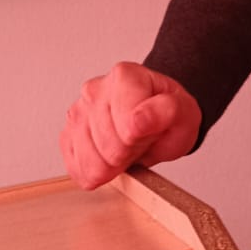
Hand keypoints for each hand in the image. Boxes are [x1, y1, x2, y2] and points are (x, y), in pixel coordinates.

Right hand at [60, 61, 201, 189]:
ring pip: (91, 163)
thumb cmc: (167, 115)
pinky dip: (98, 172)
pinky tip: (109, 155)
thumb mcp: (184, 111)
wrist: (155, 117)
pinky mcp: (67, 136)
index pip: (128, 127)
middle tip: (139, 139)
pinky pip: (78, 170)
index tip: (151, 129)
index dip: (144, 138)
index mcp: (125, 77)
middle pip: (109, 148)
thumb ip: (166, 111)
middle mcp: (95, 90)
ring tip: (125, 145)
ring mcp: (77, 113)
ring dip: (113, 164)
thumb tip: (138, 120)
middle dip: (129, 152)